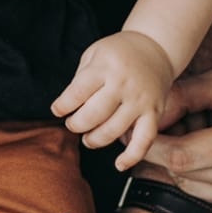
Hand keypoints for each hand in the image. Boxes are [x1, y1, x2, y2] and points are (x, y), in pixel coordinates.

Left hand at [53, 32, 174, 170]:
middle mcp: (123, 84)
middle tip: (72, 124)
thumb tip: (68, 107)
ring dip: (95, 140)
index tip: (57, 110)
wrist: (155, 47)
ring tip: (87, 138)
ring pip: (114, 130)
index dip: (62, 106)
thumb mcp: (94, 54)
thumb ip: (81, 78)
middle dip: (76, 124)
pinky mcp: (154, 112)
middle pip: (93, 114)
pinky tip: (119, 165)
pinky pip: (144, 140)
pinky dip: (132, 157)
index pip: (77, 92)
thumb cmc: (118, 53)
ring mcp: (140, 100)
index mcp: (105, 66)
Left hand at [145, 54, 211, 211]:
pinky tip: (209, 149)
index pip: (182, 157)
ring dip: (181, 164)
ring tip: (194, 132)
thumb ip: (179, 99)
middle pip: (186, 175)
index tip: (132, 133)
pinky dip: (199, 174)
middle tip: (162, 126)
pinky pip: (210, 194)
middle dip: (164, 152)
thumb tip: (142, 120)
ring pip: (194, 187)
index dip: (151, 146)